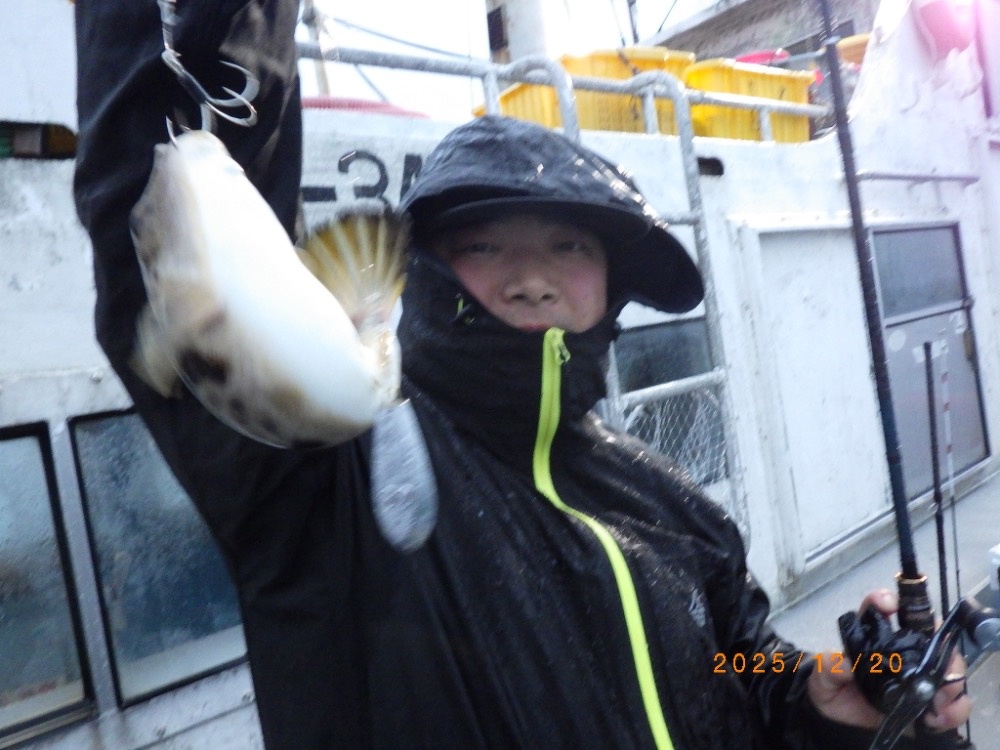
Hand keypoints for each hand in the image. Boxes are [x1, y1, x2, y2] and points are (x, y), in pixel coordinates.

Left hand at [807, 588, 970, 731]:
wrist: (838, 719)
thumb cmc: (831, 688)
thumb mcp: (823, 677)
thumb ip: (830, 667)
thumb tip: (845, 664)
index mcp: (873, 634)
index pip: (882, 605)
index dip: (886, 599)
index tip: (888, 605)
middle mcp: (902, 648)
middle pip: (931, 633)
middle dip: (938, 643)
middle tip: (933, 663)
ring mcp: (919, 672)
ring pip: (950, 665)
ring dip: (951, 678)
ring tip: (939, 697)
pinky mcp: (929, 699)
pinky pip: (954, 700)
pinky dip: (954, 707)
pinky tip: (939, 716)